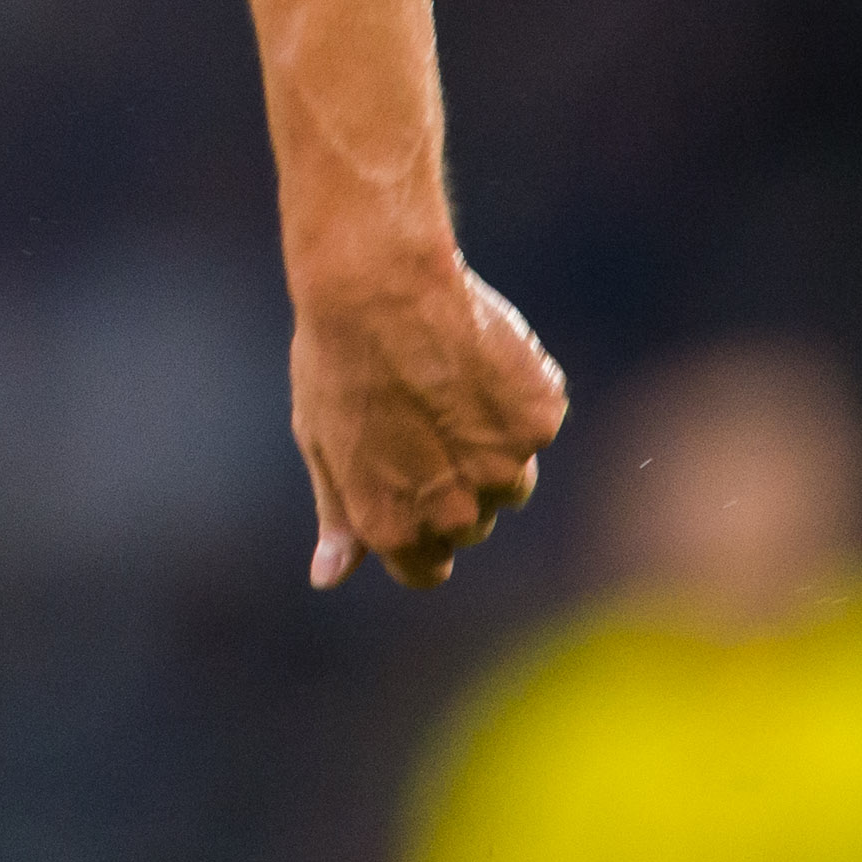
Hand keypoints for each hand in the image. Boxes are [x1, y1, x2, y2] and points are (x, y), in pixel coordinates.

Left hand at [290, 254, 566, 587]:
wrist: (376, 284)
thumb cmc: (336, 360)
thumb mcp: (321, 442)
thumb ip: (339, 515)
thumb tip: (328, 577)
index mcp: (396, 527)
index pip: (426, 569)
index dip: (415, 528)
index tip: (405, 483)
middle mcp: (456, 512)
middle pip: (469, 524)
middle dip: (450, 484)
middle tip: (416, 418)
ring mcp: (506, 468)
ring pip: (512, 479)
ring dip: (489, 446)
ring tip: (445, 386)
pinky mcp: (540, 420)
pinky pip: (535, 422)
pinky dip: (515, 396)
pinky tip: (475, 356)